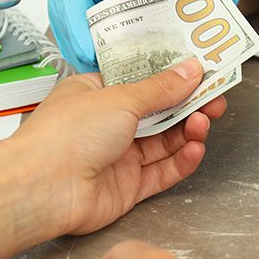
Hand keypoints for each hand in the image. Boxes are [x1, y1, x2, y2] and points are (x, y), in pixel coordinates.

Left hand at [9, 58, 225, 235]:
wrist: (43, 189)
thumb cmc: (66, 135)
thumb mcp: (121, 98)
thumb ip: (162, 88)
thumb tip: (191, 69)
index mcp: (98, 94)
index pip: (143, 80)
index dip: (173, 76)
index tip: (201, 71)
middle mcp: (108, 124)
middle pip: (160, 112)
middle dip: (189, 105)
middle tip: (215, 99)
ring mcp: (119, 156)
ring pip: (166, 142)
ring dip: (188, 131)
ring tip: (205, 122)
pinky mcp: (129, 186)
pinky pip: (164, 171)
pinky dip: (182, 160)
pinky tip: (195, 149)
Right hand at [43, 0, 245, 71]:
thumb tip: (118, 31)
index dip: (74, 22)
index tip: (89, 48)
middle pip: (63, 15)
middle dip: (81, 43)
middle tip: (100, 66)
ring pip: (68, 32)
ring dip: (87, 54)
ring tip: (108, 71)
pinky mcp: (83, 18)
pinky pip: (79, 41)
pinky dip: (94, 55)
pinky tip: (110, 67)